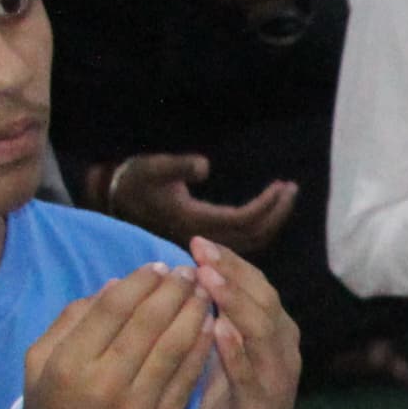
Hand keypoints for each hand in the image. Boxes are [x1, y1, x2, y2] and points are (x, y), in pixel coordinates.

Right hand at [14, 266, 208, 408]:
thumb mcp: (39, 366)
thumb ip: (70, 322)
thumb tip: (114, 286)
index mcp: (67, 363)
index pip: (112, 308)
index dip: (142, 282)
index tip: (161, 266)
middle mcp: (101, 382)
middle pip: (147, 323)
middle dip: (175, 291)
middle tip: (193, 272)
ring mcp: (135, 406)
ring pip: (173, 347)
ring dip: (195, 314)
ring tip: (207, 292)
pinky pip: (187, 378)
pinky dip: (201, 349)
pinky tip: (212, 327)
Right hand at [86, 153, 298, 256]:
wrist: (117, 199)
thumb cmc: (137, 181)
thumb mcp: (154, 168)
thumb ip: (178, 166)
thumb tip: (204, 165)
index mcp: (194, 223)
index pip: (243, 220)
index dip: (266, 206)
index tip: (282, 186)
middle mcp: (202, 239)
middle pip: (253, 235)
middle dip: (276, 213)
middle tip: (291, 189)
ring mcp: (204, 243)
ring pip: (250, 241)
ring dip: (271, 219)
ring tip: (285, 195)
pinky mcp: (205, 241)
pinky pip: (242, 241)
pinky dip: (260, 225)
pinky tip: (268, 208)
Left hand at [183, 242, 299, 408]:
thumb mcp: (222, 361)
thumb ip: (216, 325)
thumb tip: (189, 284)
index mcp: (272, 337)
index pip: (255, 287)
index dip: (228, 262)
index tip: (196, 240)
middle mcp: (282, 351)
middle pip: (264, 299)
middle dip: (232, 271)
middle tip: (199, 247)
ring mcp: (278, 378)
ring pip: (264, 330)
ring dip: (237, 301)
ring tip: (209, 277)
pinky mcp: (265, 407)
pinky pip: (253, 373)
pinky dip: (238, 349)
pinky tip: (219, 329)